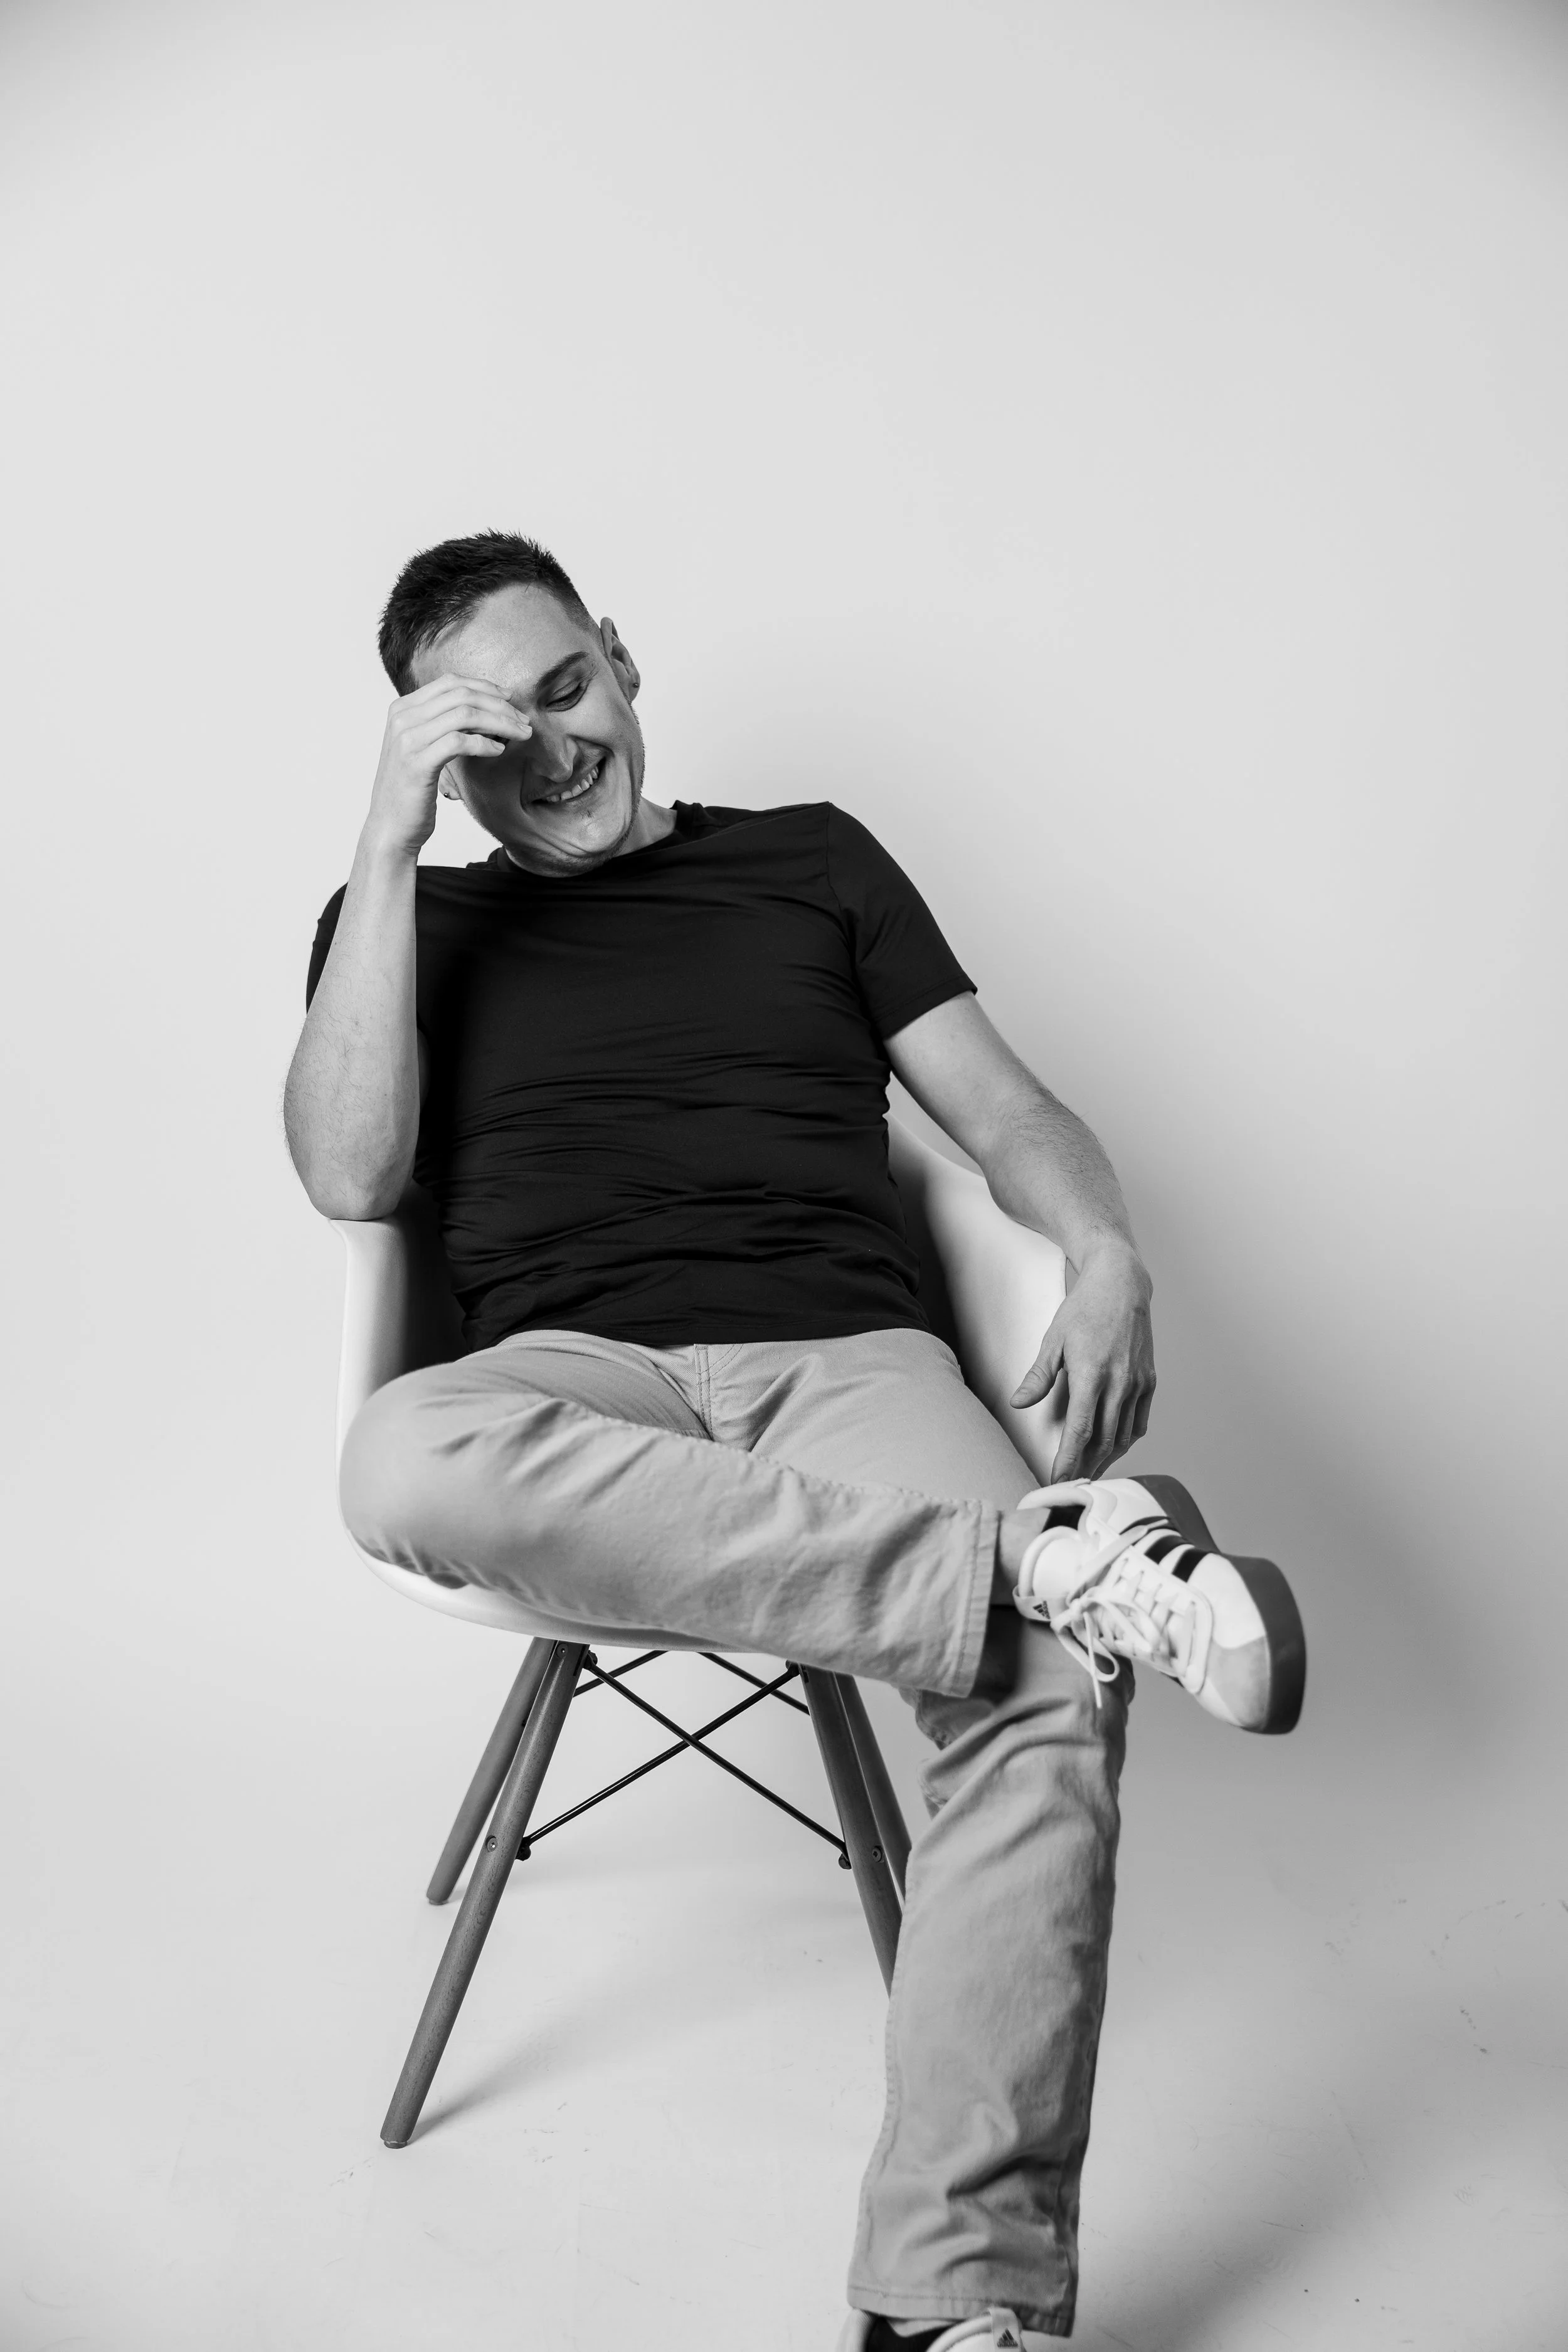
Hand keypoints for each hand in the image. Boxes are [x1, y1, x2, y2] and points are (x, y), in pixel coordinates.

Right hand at [362, 674, 533, 858]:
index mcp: (402, 708)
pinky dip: (485, 744)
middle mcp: (402, 717)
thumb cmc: (411, 790)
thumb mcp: (421, 747)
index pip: (450, 682)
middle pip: (461, 695)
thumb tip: (482, 708)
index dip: (484, 686)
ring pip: (465, 715)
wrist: (389, 827)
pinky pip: (461, 742)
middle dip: (499, 705)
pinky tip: (498, 751)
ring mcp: (408, 739)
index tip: (509, 698)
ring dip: (500, 723)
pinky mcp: (418, 762)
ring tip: (521, 734)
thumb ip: (439, 724)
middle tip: (523, 720)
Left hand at [1010, 1244, 1155, 1479]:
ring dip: (1106, 1459)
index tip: (1058, 1480)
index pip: (1080, 1431)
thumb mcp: (1053, 1339)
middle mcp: (1119, 1383)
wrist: (1122, 1284)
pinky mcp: (1149, 1380)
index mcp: (1092, 1374)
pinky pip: (1139, 1421)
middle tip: (1070, 1486)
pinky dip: (1127, 1439)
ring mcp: (1138, 1383)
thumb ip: (1038, 1376)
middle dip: (1085, 1468)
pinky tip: (1114, 1448)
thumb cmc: (1085, 1308)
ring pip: (1124, 1435)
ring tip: (1089, 1474)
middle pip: (1103, 1440)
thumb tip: (1019, 1403)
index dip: (1068, 1461)